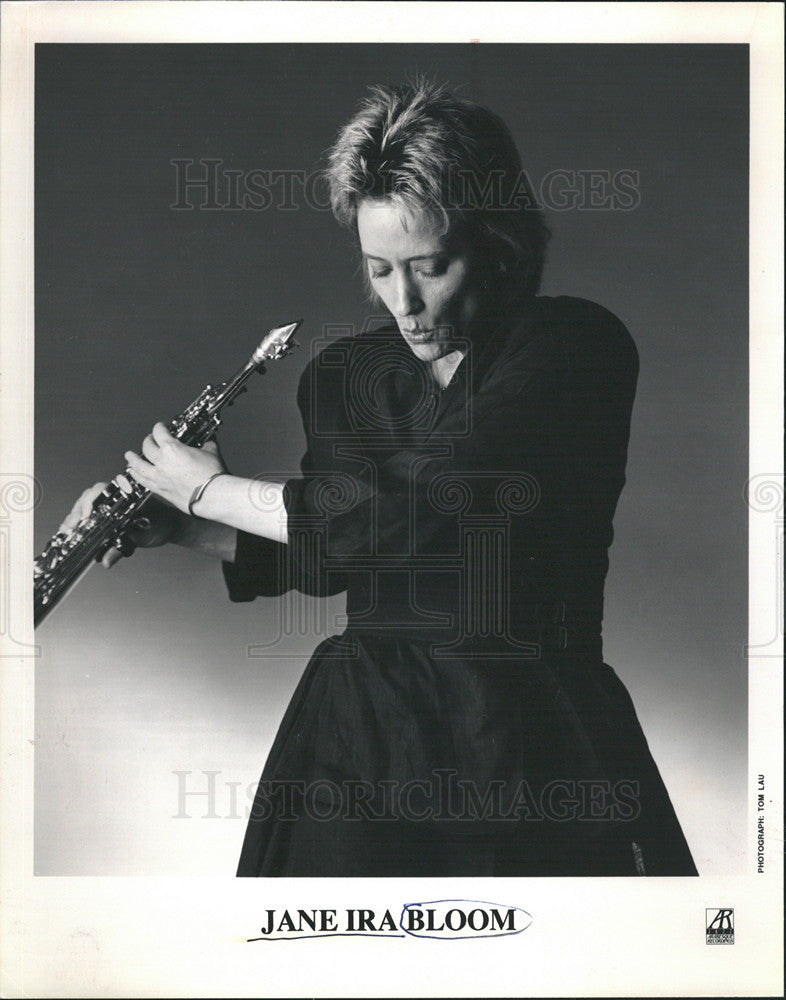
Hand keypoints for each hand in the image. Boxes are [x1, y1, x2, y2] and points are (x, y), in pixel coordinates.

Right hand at [58, 481, 187, 568]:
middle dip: (76, 514)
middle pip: (88, 500)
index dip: (88, 502)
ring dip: (75, 520)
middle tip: (68, 529)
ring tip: (65, 533)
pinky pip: (93, 517)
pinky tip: (72, 533)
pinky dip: (82, 525)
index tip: (84, 516)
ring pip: (87, 509)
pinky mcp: (110, 516)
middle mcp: (115, 498)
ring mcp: (111, 506)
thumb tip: (105, 560)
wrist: (173, 527)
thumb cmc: (162, 525)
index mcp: (124, 494)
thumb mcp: (142, 536)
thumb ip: (122, 547)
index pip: (99, 491)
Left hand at [124, 424, 225, 513]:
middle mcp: (162, 461)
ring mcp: (159, 476)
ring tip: (129, 455)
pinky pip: (142, 481)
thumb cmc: (211, 475)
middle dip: (148, 440)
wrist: (211, 495)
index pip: (159, 432)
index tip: (160, 427)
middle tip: (149, 439)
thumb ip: (206, 446)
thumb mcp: (211, 453)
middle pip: (147, 447)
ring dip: (132, 459)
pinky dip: (136, 476)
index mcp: (172, 449)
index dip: (159, 427)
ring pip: (138, 465)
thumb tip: (208, 444)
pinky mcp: (160, 490)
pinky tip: (133, 474)